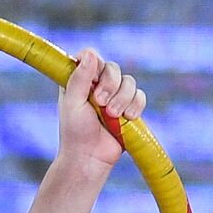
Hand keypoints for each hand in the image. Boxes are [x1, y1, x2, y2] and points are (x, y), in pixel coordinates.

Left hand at [57, 47, 146, 169]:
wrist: (90, 157)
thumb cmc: (75, 132)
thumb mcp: (73, 102)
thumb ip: (79, 78)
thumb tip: (91, 54)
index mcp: (80, 80)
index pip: (91, 56)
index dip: (95, 65)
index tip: (91, 82)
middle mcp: (98, 85)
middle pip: (113, 68)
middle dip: (110, 85)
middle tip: (101, 103)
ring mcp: (115, 96)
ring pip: (129, 82)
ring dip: (123, 98)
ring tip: (113, 116)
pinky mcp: (129, 109)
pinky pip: (140, 97)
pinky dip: (136, 106)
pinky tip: (128, 118)